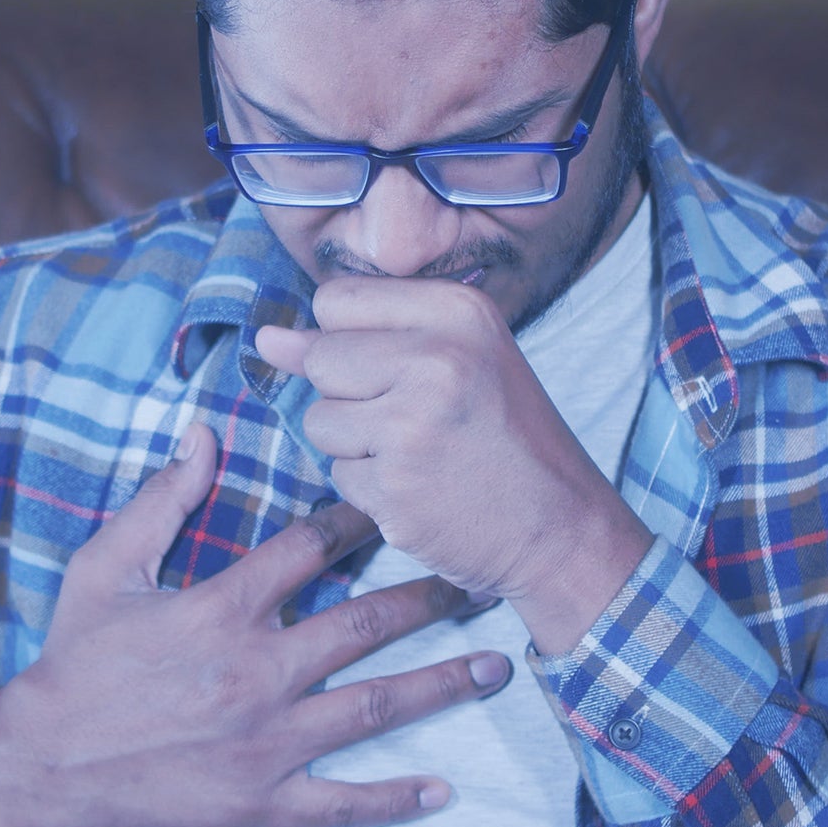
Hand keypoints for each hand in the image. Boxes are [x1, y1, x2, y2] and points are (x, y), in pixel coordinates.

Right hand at [0, 423, 513, 826]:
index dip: (358, 521)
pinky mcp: (260, 802)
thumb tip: (203, 432)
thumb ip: (163, 500)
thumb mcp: (106, 567)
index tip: (396, 506)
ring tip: (498, 666)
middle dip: (430, 597)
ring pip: (375, 707)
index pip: (311, 549)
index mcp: (224, 608)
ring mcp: (266, 741)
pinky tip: (442, 790)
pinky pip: (340, 802)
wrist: (37, 765)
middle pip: (367, 624)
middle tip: (480, 578)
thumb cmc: (74, 661)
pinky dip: (393, 799)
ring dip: (443, 684)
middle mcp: (259, 671)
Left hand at [254, 277, 653, 655]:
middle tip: (415, 419)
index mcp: (458, 310)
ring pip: (319, 420)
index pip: (336, 299)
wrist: (562, 527)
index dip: (349, 340)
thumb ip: (358, 339)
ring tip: (420, 453)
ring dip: (355, 446)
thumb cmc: (504, 436)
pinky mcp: (397, 484)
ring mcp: (414, 421)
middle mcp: (438, 355)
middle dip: (348, 396)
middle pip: (321, 359)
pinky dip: (370, 490)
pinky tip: (422, 489)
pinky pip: (338, 475)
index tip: (396, 369)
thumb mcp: (455, 360)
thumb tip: (265, 338)